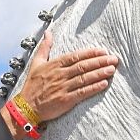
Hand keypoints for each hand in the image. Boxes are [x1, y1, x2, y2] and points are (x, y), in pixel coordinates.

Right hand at [2, 31, 117, 136]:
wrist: (26, 107)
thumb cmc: (32, 85)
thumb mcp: (36, 63)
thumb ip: (44, 47)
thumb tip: (48, 32)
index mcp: (54, 65)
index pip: (75, 56)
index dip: (90, 53)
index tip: (103, 51)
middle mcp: (60, 75)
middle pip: (83, 66)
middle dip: (100, 61)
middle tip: (114, 59)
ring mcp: (63, 88)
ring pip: (84, 78)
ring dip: (100, 73)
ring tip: (112, 69)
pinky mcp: (65, 100)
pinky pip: (82, 93)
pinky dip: (94, 88)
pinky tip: (104, 83)